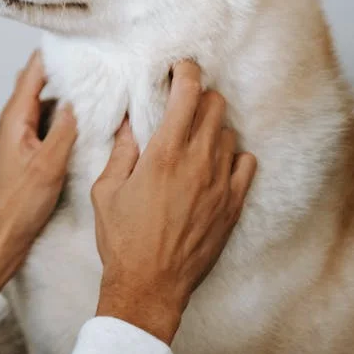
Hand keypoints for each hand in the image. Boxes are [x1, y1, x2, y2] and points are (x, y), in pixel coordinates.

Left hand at [0, 51, 76, 289]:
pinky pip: (50, 121)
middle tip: (97, 58)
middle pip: (41, 82)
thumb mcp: (48, 165)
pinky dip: (67, 114)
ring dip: (68, 92)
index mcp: (15, 118)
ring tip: (99, 81)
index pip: (34, 71)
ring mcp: (22, 135)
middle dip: (64, 69)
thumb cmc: (20, 204)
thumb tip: (79, 98)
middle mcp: (16, 121)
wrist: (3, 236)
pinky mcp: (30, 149)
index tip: (80, 39)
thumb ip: (64, 131)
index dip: (55, 54)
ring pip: (48, 102)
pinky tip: (89, 117)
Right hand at [91, 60, 256, 343]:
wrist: (150, 285)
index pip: (187, 94)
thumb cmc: (123, 240)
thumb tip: (128, 124)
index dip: (186, 72)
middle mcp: (197, 162)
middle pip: (215, 106)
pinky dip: (234, 156)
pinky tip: (216, 163)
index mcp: (163, 153)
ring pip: (230, 133)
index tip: (180, 68)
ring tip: (195, 136)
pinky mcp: (233, 205)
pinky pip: (247, 165)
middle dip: (200, 96)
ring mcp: (220, 184)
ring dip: (214, 126)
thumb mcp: (106, 190)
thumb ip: (121, 152)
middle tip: (184, 102)